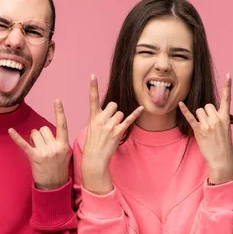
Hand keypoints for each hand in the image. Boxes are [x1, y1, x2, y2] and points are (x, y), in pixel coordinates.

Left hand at [9, 100, 70, 190]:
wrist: (54, 186)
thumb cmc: (59, 168)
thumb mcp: (65, 154)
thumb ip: (58, 141)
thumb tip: (45, 131)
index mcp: (64, 145)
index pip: (62, 125)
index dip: (60, 112)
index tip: (57, 101)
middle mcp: (55, 147)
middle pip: (43, 129)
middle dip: (40, 134)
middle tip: (42, 146)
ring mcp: (45, 153)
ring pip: (35, 134)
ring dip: (33, 139)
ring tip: (37, 149)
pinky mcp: (34, 158)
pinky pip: (24, 144)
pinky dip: (16, 137)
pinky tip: (10, 130)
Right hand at [81, 74, 143, 194]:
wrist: (94, 158)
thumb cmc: (93, 143)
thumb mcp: (91, 128)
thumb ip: (99, 117)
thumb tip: (111, 109)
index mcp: (92, 117)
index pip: (92, 99)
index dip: (92, 87)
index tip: (92, 75)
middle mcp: (100, 119)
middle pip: (113, 105)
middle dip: (114, 111)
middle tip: (110, 122)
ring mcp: (109, 126)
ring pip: (120, 113)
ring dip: (119, 120)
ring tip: (112, 130)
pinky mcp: (118, 132)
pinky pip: (128, 120)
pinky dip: (135, 114)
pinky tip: (141, 108)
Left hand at [179, 73, 232, 184]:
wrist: (222, 160)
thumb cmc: (223, 145)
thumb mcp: (226, 129)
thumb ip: (219, 118)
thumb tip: (208, 110)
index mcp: (225, 117)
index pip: (227, 99)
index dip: (227, 86)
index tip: (228, 75)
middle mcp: (217, 119)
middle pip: (207, 105)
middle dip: (205, 112)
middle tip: (208, 125)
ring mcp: (208, 125)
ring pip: (199, 110)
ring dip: (199, 117)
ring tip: (204, 129)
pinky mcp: (199, 130)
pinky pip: (190, 117)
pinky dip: (185, 110)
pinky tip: (180, 104)